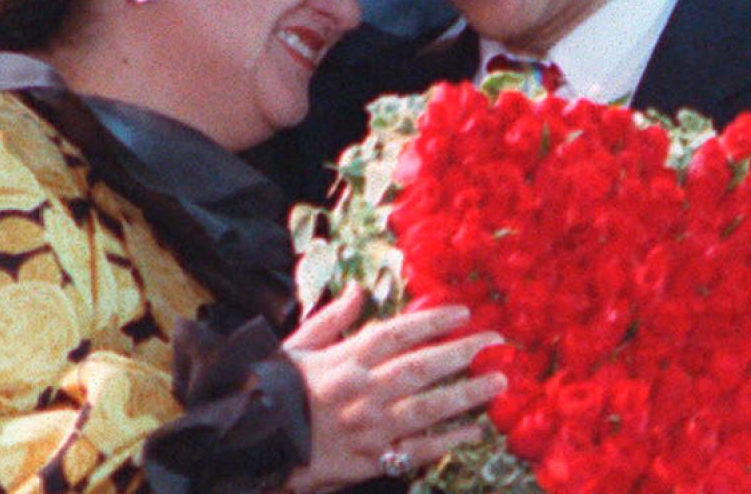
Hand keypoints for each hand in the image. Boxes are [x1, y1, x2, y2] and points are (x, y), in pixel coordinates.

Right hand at [282, 287, 506, 491]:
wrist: (252, 443)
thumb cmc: (273, 391)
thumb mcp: (297, 347)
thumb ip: (332, 320)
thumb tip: (357, 291)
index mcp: (345, 360)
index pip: (397, 333)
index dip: (433, 321)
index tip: (463, 313)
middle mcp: (362, 391)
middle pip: (422, 367)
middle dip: (463, 352)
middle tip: (496, 342)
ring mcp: (369, 427)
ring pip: (428, 408)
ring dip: (467, 394)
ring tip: (498, 382)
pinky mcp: (371, 459)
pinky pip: (417, 450)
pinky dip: (448, 441)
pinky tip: (474, 430)